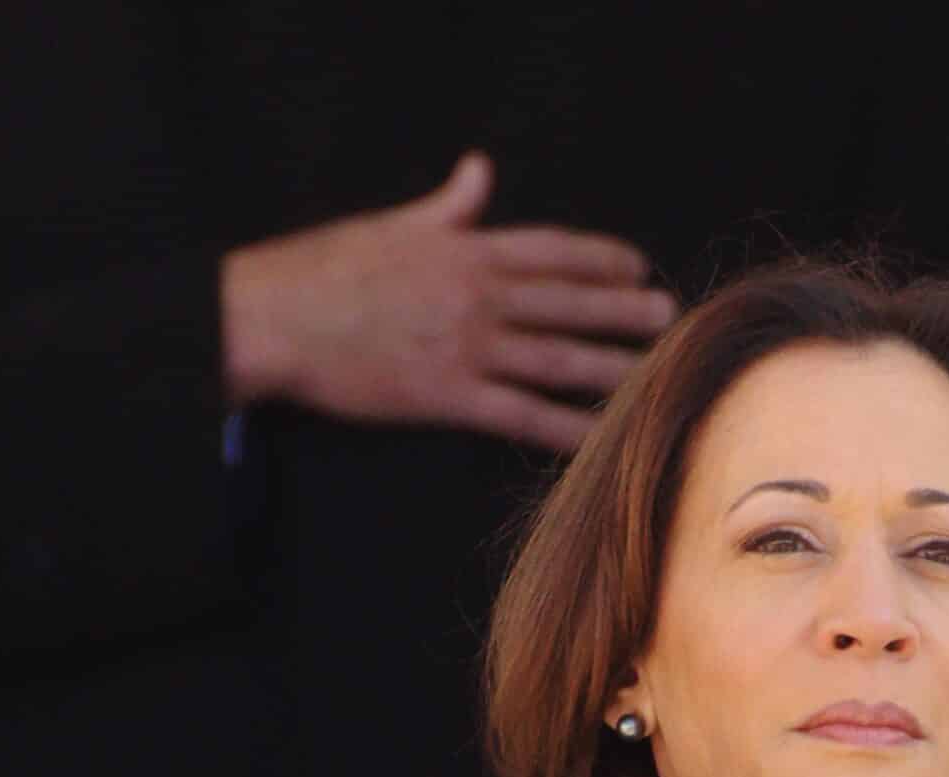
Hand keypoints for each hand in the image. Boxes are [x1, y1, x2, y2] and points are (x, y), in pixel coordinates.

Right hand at [220, 151, 678, 451]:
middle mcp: (477, 295)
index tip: (637, 265)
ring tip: (657, 370)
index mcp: (466, 250)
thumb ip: (448, 203)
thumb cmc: (327, 269)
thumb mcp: (395, 223)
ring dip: (613, 365)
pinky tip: (602, 436)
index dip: (601, 257)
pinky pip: (523, 416)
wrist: (275, 317)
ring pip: (557, 357)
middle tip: (672, 316)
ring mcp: (467, 347)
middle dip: (624, 309)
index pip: (551, 250)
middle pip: (568, 302)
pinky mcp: (449, 396)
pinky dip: (567, 427)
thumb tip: (479, 168)